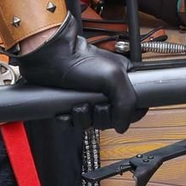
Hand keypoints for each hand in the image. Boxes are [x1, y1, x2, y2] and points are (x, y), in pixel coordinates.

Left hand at [16, 13, 143, 131]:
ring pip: (93, 123)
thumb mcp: (114, 77)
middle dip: (101, 116)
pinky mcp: (72, 106)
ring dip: (84, 118)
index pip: (134, 107)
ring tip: (79, 105)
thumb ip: (127, 102)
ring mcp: (89, 99)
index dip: (127, 115)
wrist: (51, 60)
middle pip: (112, 119)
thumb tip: (123, 125)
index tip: (118, 112)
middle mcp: (106, 91)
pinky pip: (74, 124)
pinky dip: (70, 120)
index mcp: (121, 81)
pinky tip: (68, 110)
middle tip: (96, 105)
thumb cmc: (80, 59)